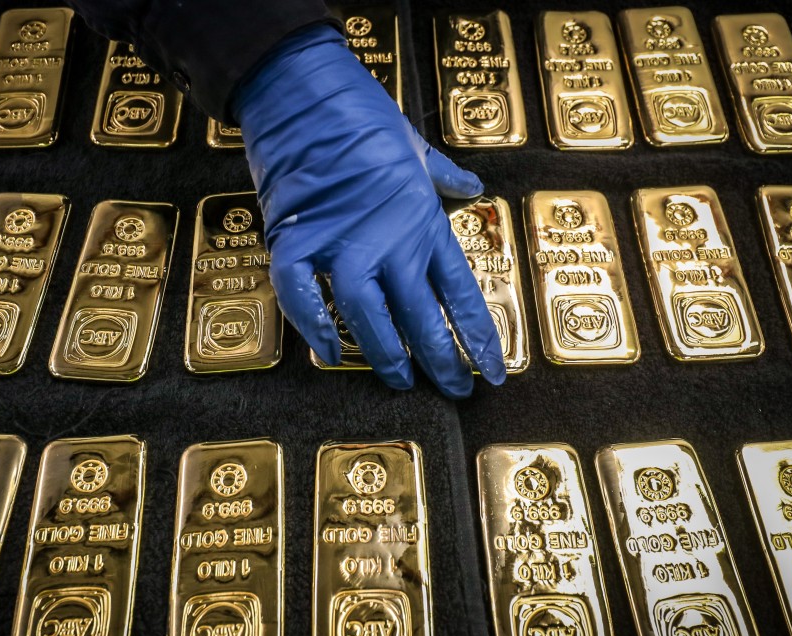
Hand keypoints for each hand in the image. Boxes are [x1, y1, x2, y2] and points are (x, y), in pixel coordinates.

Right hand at [233, 25, 505, 397]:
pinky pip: (302, 293)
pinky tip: (324, 350)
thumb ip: (443, 176)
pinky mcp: (297, 237)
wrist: (308, 90)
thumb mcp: (415, 146)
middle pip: (422, 315)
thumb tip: (469, 186)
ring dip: (384, 353)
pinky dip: (310, 323)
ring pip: (368, 314)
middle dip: (442, 361)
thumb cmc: (364, 115)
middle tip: (454, 390)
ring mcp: (342, 240)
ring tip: (399, 380)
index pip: (460, 293)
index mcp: (423, 221)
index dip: (479, 338)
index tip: (495, 372)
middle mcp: (390, 239)